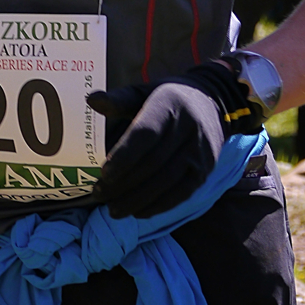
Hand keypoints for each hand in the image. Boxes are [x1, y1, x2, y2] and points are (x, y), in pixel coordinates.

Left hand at [86, 60, 255, 218]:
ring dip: (138, 200)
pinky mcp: (205, 171)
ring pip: (167, 182)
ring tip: (113, 210)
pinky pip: (181, 193)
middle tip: (98, 195)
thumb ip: (119, 99)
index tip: (103, 173)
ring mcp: (200, 152)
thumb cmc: (167, 99)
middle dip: (124, 183)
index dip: (124, 155)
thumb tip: (92, 100)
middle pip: (153, 163)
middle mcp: (188, 129)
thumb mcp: (145, 92)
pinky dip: (159, 206)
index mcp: (169, 105)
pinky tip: (138, 212)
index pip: (146, 134)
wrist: (212, 102)